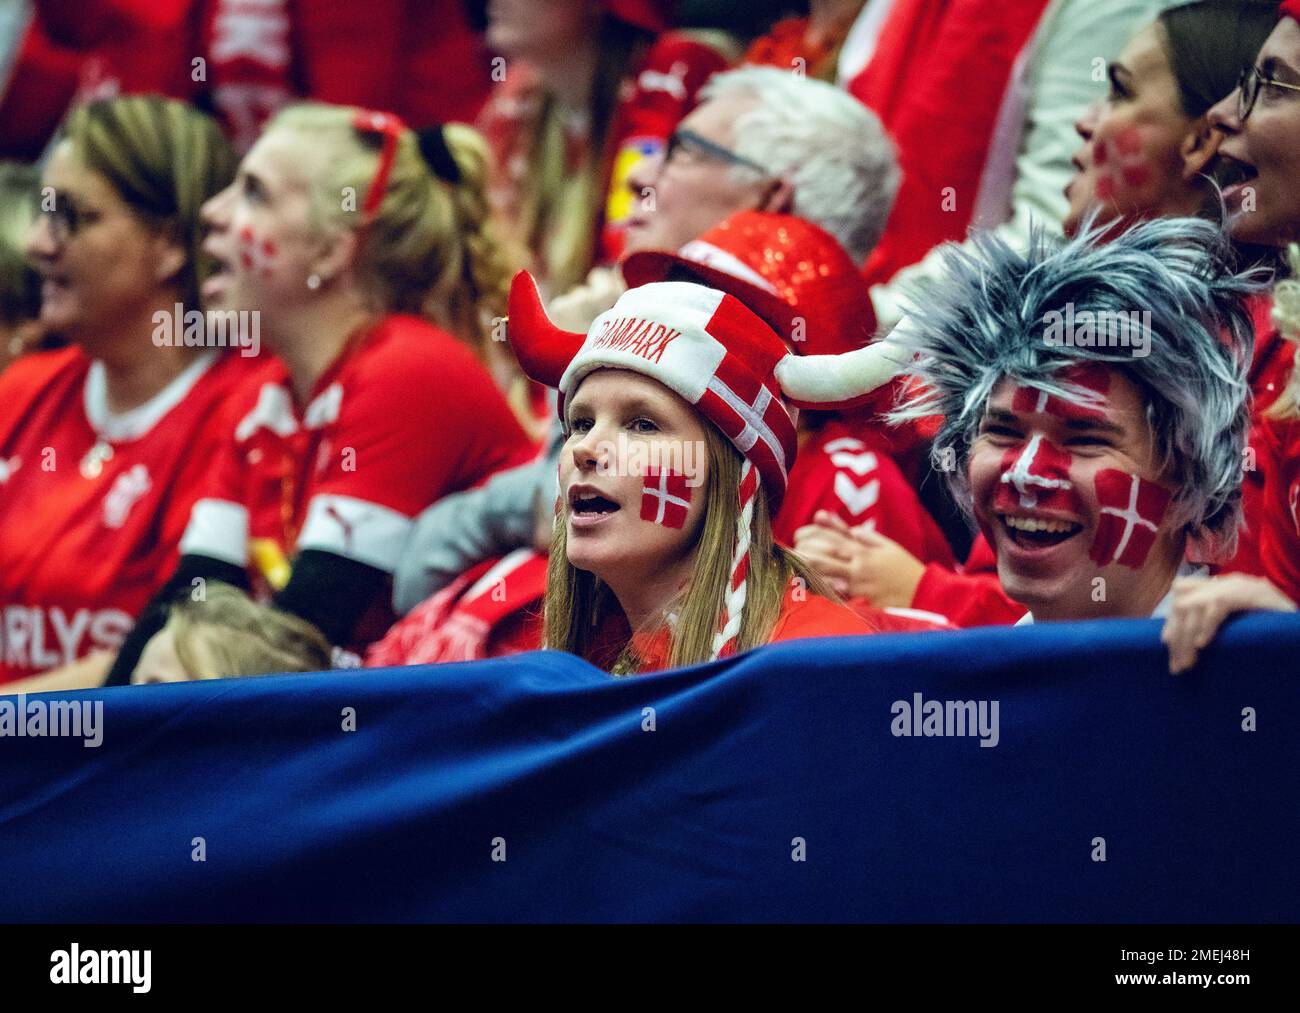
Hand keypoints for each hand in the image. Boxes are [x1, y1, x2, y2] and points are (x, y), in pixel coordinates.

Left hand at [792, 510, 925, 606]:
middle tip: (787, 551)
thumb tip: (848, 527)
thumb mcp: (888, 546)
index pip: (835, 539)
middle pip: (828, 556)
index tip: (798, 533)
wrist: (925, 593)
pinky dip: (828, 591)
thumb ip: (865, 536)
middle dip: (806, 553)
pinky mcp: (864, 600)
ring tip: (792, 567)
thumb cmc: (905, 569)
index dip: (815, 535)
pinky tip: (812, 589)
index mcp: (865, 550)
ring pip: (831, 575)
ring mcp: (860, 584)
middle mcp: (860, 565)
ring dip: (811, 571)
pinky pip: (842, 595)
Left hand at [1161, 573, 1296, 674]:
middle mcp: (1229, 581)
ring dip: (1187, 637)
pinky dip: (1207, 625)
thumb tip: (1185, 640)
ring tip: (1188, 663)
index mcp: (1224, 585)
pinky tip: (1203, 645)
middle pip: (1184, 601)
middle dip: (1176, 634)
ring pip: (1195, 605)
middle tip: (1177, 665)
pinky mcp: (1253, 593)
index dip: (1173, 619)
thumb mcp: (1242, 624)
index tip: (1167, 644)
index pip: (1183, 592)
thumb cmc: (1275, 627)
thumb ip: (1216, 622)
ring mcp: (1241, 585)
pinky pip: (1220, 605)